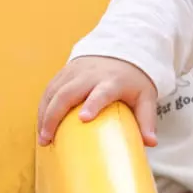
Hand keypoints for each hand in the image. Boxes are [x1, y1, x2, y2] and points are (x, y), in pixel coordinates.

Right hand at [38, 57, 158, 145]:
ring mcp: (74, 72)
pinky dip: (43, 106)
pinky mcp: (65, 72)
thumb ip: (146, 119)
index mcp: (112, 81)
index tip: (83, 118)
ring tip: (42, 137)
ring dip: (44, 114)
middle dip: (54, 116)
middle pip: (67, 93)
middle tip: (47, 139)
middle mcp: (90, 75)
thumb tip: (150, 143)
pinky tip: (41, 123)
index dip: (92, 104)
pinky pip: (49, 89)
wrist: (122, 49)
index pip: (101, 92)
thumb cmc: (133, 79)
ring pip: (53, 91)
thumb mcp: (146, 96)